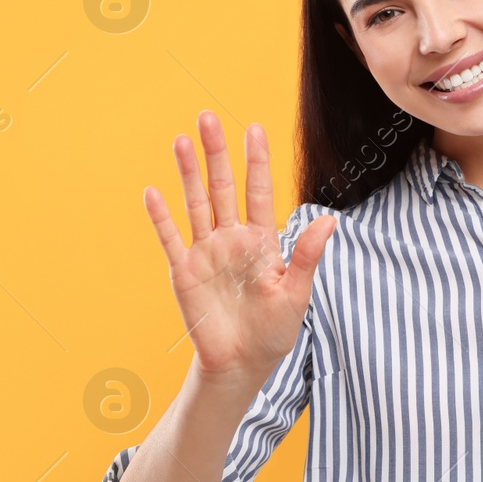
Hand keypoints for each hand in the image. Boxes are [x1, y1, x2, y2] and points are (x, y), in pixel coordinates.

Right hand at [143, 111, 335, 391]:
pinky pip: (170, 238)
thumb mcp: (296, 293)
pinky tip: (152, 191)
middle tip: (208, 117)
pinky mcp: (183, 271)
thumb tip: (330, 220)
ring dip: (187, 173)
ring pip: (195, 203)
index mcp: (260, 240)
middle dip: (216, 152)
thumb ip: (307, 255)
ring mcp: (205, 252)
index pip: (258, 191)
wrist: (241, 364)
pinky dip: (161, 216)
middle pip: (222, 186)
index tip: (254, 127)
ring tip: (181, 140)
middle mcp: (231, 239)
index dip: (256, 160)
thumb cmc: (273, 331)